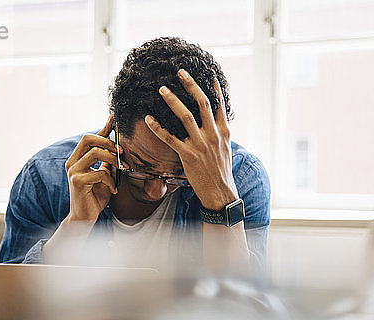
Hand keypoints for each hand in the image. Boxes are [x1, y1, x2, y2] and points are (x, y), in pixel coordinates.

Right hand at [65, 115, 119, 222]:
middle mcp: (72, 163)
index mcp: (77, 160)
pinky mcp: (77, 181)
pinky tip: (113, 189)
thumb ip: (107, 163)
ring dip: (112, 160)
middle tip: (121, 151)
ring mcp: (73, 171)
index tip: (113, 119)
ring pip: (95, 153)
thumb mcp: (103, 176)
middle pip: (88, 139)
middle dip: (107, 141)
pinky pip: (99, 173)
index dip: (102, 128)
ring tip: (121, 169)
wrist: (84, 218)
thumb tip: (116, 148)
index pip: (90, 138)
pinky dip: (110, 180)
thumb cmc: (94, 197)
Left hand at [144, 69, 237, 210]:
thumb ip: (219, 132)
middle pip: (202, 103)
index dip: (214, 88)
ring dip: (173, 100)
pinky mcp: (188, 156)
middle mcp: (214, 134)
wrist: (221, 193)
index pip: (219, 104)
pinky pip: (170, 138)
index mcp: (224, 131)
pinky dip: (158, 128)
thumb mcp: (225, 148)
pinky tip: (148, 119)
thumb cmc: (221, 172)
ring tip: (162, 89)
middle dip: (191, 85)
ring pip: (185, 116)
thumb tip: (216, 119)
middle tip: (180, 72)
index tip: (208, 74)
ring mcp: (201, 145)